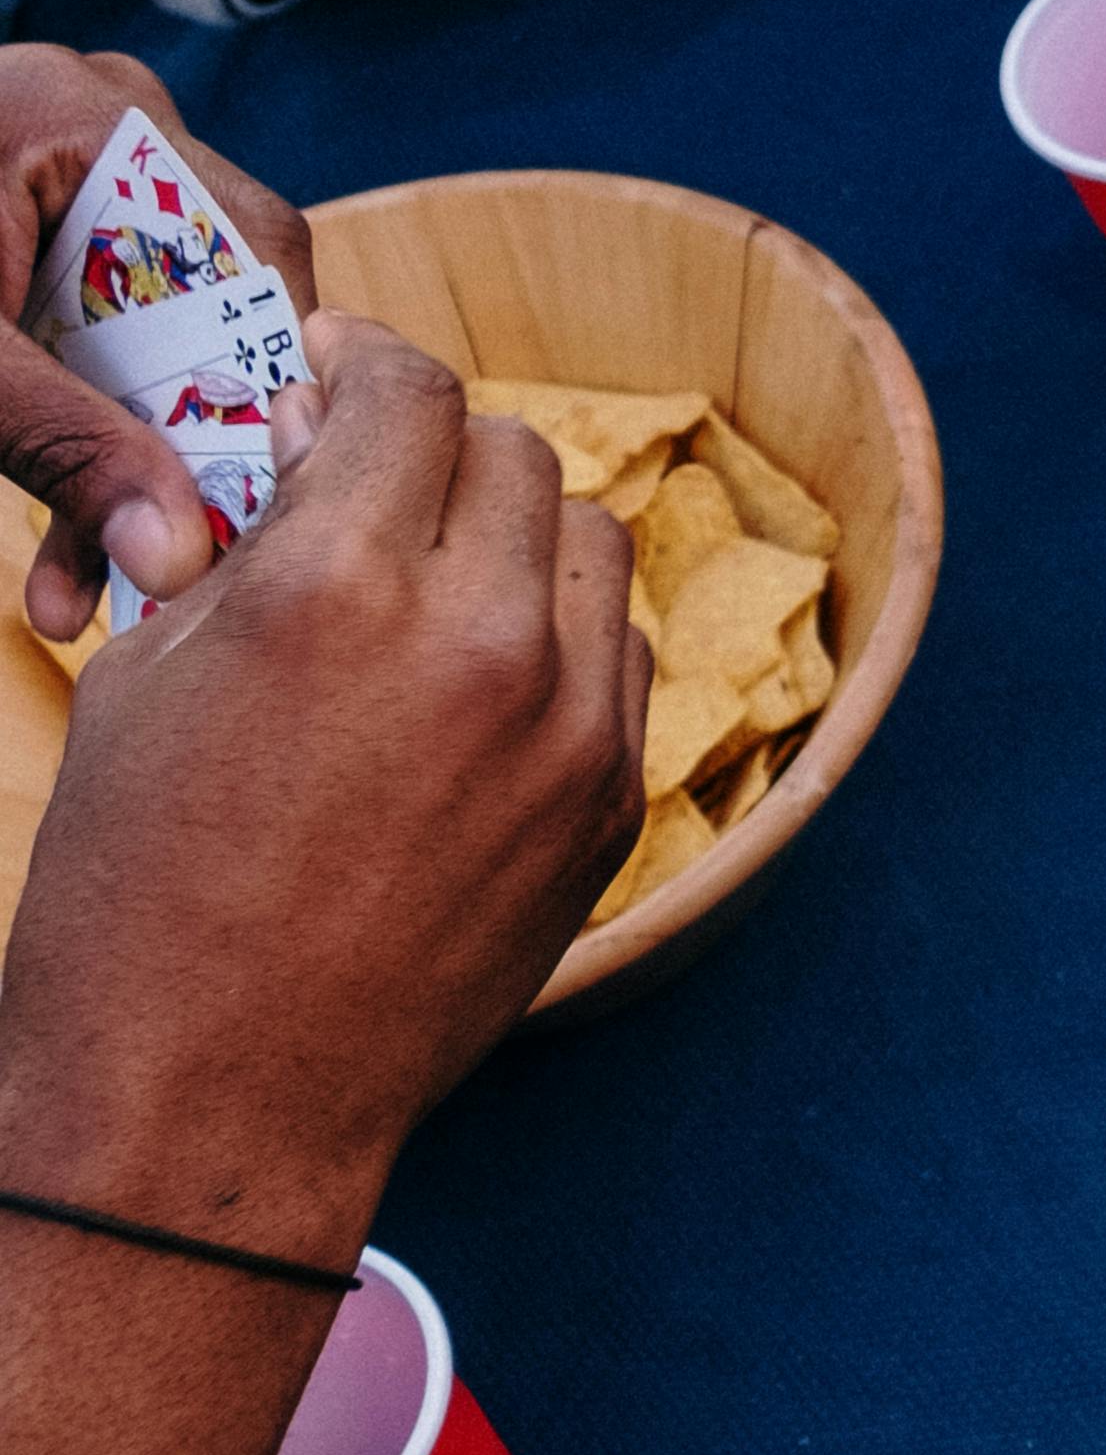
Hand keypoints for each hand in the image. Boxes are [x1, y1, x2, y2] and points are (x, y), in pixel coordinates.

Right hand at [0, 321, 641, 1260]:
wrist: (214, 1088)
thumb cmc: (139, 879)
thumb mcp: (151, 672)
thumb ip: (252, 540)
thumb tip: (316, 442)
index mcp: (339, 587)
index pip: (407, 395)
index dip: (365, 366)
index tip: (336, 373)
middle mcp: (482, 640)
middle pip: (512, 455)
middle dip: (434, 449)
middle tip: (369, 476)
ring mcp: (571, 726)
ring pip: (588, 543)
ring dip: (513, 532)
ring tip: (429, 570)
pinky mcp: (612, 799)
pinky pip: (616, 654)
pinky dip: (558, 631)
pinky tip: (477, 667)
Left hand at [2, 51, 317, 641]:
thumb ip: (65, 450)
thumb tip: (175, 555)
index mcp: (92, 117)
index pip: (249, 255)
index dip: (261, 386)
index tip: (247, 503)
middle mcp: (107, 121)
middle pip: (213, 296)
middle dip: (179, 443)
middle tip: (166, 560)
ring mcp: (78, 164)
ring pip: (159, 328)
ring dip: (124, 454)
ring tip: (83, 578)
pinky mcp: (40, 220)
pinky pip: (103, 327)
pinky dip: (83, 421)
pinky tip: (59, 531)